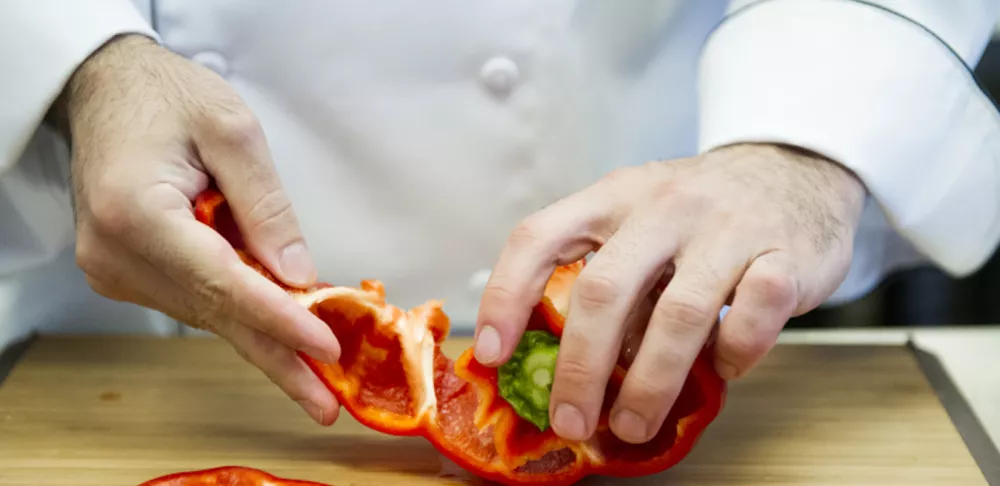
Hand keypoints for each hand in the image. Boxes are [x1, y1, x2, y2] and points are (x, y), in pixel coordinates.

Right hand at [60, 35, 340, 424]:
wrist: (107, 89)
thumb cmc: (168, 97)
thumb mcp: (232, 131)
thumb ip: (265, 205)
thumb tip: (297, 276)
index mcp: (137, 214)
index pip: (222, 283)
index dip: (279, 320)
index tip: (324, 348)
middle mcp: (116, 254)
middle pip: (214, 315)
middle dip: (277, 357)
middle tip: (323, 402)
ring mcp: (114, 269)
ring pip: (206, 314)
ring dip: (263, 335)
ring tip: (315, 365)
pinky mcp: (124, 272)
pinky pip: (194, 299)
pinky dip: (239, 309)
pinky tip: (278, 319)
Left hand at [475, 143, 864, 443]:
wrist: (796, 170)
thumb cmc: (700, 215)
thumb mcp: (640, 223)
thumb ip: (608, 279)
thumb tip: (566, 367)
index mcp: (613, 196)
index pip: (540, 238)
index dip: (505, 295)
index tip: (492, 353)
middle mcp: (664, 205)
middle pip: (606, 290)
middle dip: (581, 368)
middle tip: (570, 420)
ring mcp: (727, 228)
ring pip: (680, 314)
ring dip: (650, 382)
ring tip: (632, 425)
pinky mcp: (784, 256)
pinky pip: (753, 317)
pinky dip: (733, 355)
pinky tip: (722, 368)